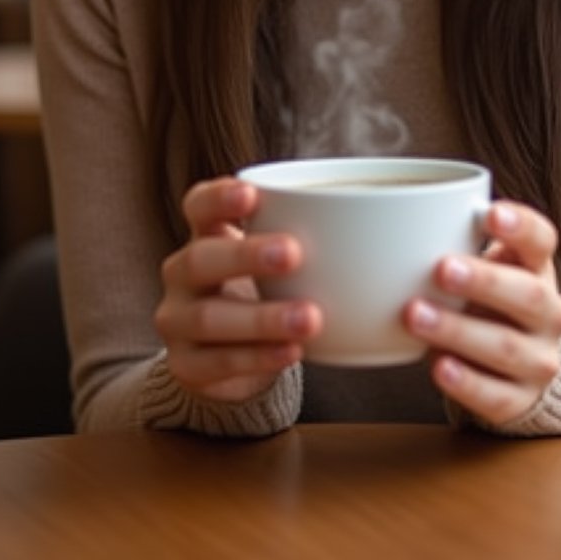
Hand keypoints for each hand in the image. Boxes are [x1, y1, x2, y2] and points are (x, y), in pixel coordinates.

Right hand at [155, 177, 322, 404]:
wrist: (228, 358)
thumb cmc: (265, 289)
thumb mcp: (273, 257)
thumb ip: (307, 234)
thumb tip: (383, 217)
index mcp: (205, 234)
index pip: (198, 205)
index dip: (219, 197)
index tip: (252, 193)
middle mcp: (183, 273)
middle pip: (201, 258)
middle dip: (246, 254)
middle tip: (294, 252)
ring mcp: (177, 321)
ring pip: (210, 318)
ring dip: (263, 317)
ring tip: (311, 318)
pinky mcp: (185, 366)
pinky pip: (218, 362)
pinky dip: (259, 357)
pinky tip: (293, 351)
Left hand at [402, 201, 560, 426]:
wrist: (513, 368)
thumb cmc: (485, 302)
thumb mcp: (482, 268)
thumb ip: (457, 244)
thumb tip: (397, 223)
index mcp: (537, 269)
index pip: (542, 240)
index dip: (520, 226)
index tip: (488, 213)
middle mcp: (549, 313)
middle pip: (528, 294)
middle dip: (483, 282)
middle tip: (441, 269)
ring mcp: (540, 360)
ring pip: (506, 347)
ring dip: (458, 331)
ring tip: (415, 316)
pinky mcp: (522, 400)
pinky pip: (497, 396)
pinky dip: (467, 383)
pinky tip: (439, 367)